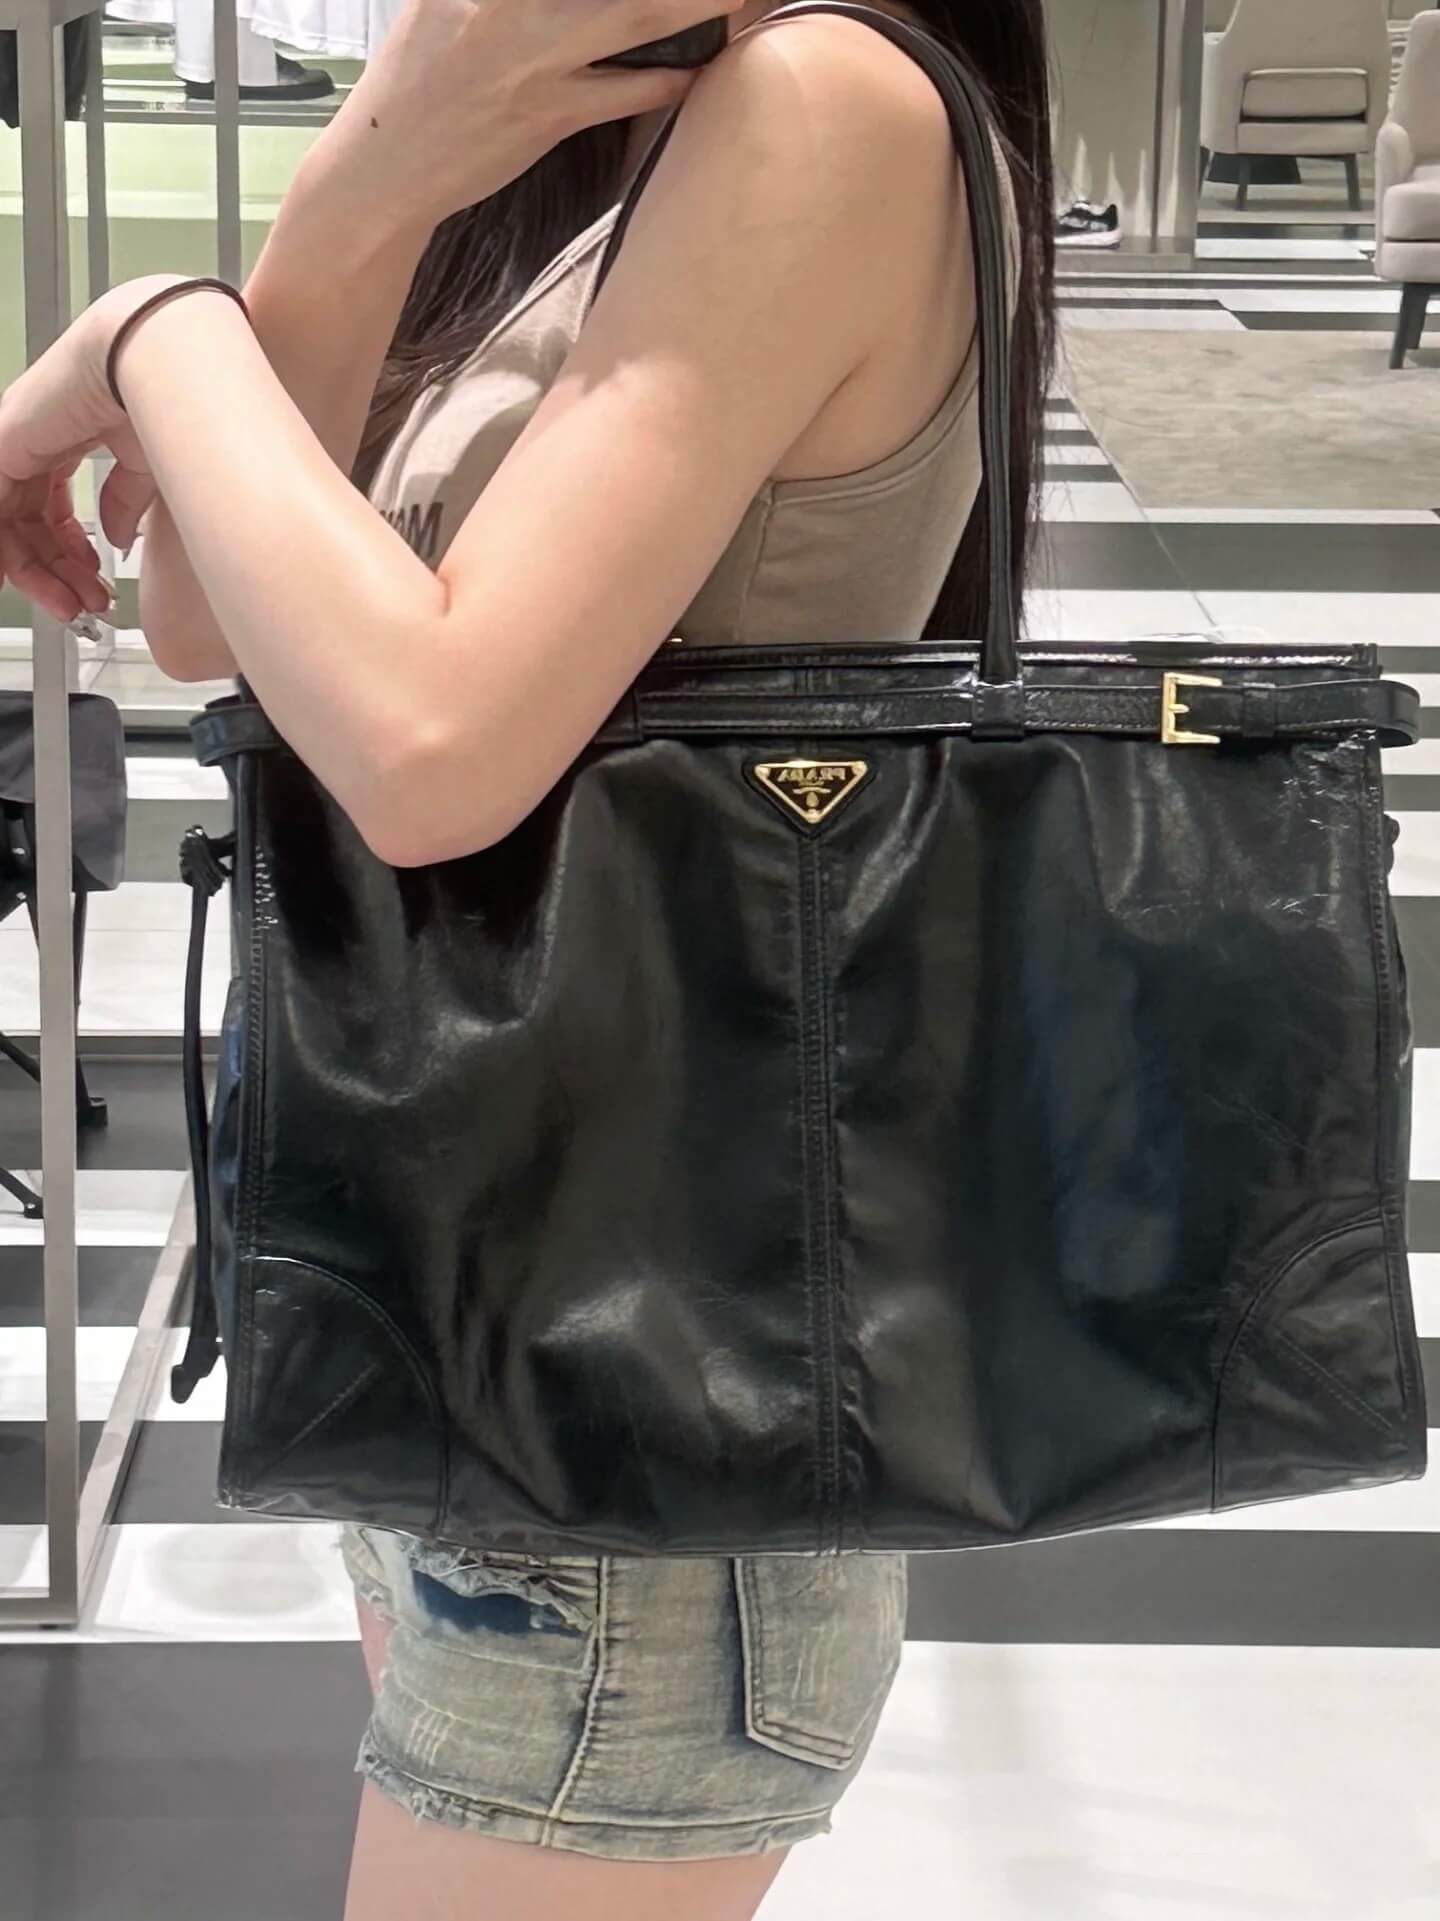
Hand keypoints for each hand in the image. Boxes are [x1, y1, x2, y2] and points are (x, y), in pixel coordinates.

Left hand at [0, 276, 179, 622]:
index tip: (92, 581)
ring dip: (39, 573)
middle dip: (57, 572)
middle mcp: (34, 441)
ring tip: (68, 603)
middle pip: (30, 522)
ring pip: (9, 523)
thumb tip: (117, 539)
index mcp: (67, 437)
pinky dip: (2, 550)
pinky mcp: (1, 447)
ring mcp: (13, 443)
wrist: (146, 362)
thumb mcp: (144, 466)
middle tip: (82, 605)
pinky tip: (12, 577)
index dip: (71, 550)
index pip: (52, 506)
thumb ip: (123, 504)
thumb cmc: (158, 396)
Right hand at [313, 0, 746, 231]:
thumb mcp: (446, 1)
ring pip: (638, 12)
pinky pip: (629, 87)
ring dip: (698, 3)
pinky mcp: (547, 111)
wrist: (385, 168)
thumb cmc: (423, 80)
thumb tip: (583, 4)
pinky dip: (670, 75)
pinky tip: (698, 65)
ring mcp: (530, 51)